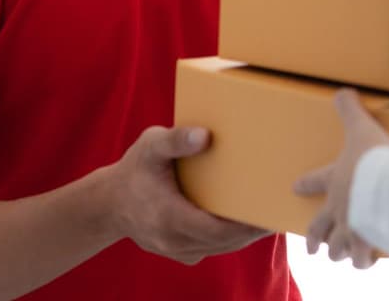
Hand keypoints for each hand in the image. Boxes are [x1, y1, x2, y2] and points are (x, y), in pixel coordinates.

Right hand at [107, 125, 268, 264]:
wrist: (109, 203)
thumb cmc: (134, 170)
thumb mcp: (150, 147)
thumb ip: (176, 140)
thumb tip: (205, 135)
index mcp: (168, 216)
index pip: (215, 230)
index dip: (244, 226)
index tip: (268, 215)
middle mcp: (173, 240)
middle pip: (224, 242)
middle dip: (252, 230)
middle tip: (279, 212)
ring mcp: (176, 250)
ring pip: (220, 248)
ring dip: (244, 236)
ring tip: (270, 216)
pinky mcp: (180, 253)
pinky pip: (211, 249)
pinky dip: (229, 238)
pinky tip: (245, 222)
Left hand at [294, 88, 388, 268]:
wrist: (384, 186)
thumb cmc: (370, 157)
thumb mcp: (360, 127)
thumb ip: (350, 110)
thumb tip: (342, 91)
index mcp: (333, 180)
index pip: (314, 180)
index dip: (305, 183)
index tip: (295, 186)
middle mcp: (337, 208)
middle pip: (320, 227)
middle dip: (314, 238)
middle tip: (311, 247)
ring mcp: (350, 228)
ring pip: (337, 247)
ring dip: (337, 252)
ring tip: (339, 257)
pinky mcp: (367, 241)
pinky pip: (363, 256)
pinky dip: (365, 260)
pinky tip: (368, 261)